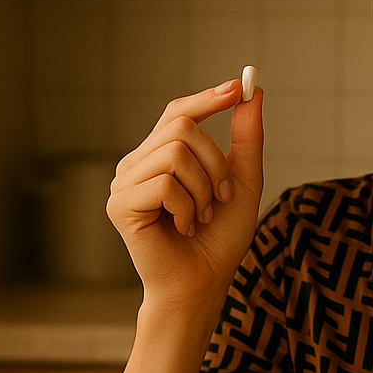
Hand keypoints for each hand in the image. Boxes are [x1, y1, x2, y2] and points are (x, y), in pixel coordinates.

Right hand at [106, 79, 263, 312]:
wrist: (203, 284)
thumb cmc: (219, 240)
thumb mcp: (242, 182)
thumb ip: (246, 139)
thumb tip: (253, 92)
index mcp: (161, 156)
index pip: (178, 112)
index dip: (206, 98)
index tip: (238, 88)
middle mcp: (138, 164)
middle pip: (181, 126)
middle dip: (215, 162)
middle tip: (222, 198)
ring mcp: (124, 183)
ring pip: (174, 153)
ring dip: (203, 189)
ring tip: (201, 218)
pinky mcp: (120, 204)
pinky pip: (164, 183)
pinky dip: (187, 208)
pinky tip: (183, 228)